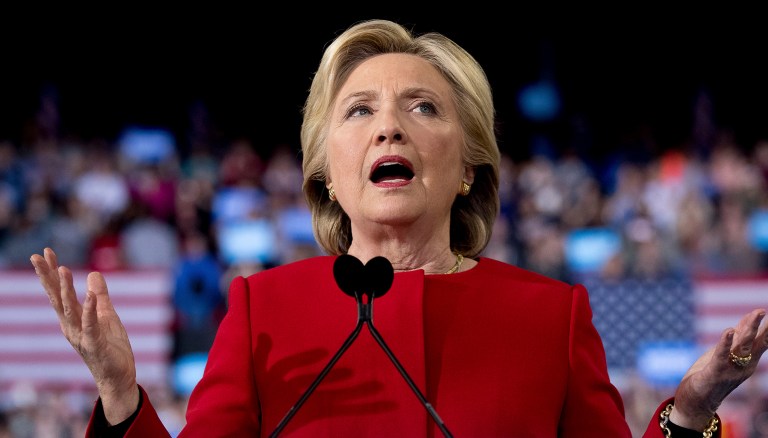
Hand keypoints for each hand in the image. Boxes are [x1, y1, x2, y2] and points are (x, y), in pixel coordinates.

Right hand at [30, 247, 139, 424]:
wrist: (118, 376)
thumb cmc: (111, 347)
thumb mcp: (107, 315)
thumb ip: (100, 295)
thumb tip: (93, 273)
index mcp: (72, 318)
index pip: (59, 292)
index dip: (52, 272)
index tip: (45, 252)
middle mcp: (71, 326)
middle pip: (56, 298)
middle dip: (47, 277)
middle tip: (36, 256)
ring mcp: (81, 336)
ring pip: (70, 310)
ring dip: (66, 290)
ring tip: (63, 269)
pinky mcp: (95, 345)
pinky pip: (91, 325)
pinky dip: (90, 310)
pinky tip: (91, 296)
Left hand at [671, 308, 767, 430]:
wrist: (698, 403)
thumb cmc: (711, 376)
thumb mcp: (726, 356)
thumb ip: (736, 341)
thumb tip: (745, 322)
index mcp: (747, 362)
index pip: (759, 342)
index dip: (764, 327)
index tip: (766, 312)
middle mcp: (743, 366)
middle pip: (754, 343)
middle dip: (761, 327)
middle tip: (763, 310)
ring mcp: (731, 369)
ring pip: (742, 346)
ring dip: (747, 330)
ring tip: (755, 314)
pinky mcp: (715, 372)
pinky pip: (721, 355)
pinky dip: (725, 342)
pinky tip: (728, 331)